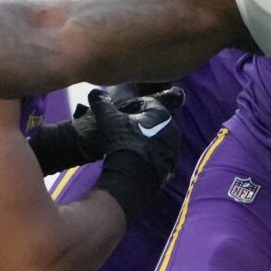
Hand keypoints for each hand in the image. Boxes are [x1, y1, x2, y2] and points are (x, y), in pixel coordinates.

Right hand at [84, 84, 184, 213]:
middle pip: (152, 122)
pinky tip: (134, 161)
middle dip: (138, 125)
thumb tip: (96, 92)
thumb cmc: (122, 143)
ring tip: (126, 148)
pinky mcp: (171, 168)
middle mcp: (173, 130)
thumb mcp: (108, 120)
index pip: (145, 103)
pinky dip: (148, 157)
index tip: (119, 115)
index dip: (130, 107)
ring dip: (144, 141)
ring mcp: (174, 150)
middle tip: (121, 132)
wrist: (133, 178)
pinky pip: (157, 157)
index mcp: (162, 114)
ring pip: (156, 140)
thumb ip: (102, 103)